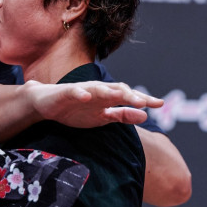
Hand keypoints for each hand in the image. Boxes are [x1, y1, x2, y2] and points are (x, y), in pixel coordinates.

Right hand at [25, 80, 162, 127]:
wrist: (46, 104)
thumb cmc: (75, 110)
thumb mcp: (101, 117)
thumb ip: (122, 115)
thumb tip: (145, 115)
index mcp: (106, 98)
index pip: (128, 97)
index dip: (143, 99)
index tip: (160, 104)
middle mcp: (97, 91)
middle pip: (116, 90)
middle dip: (130, 96)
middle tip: (144, 103)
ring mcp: (81, 90)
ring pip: (97, 88)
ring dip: (109, 91)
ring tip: (121, 96)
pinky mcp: (65, 92)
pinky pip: (73, 91)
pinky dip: (80, 92)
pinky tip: (86, 96)